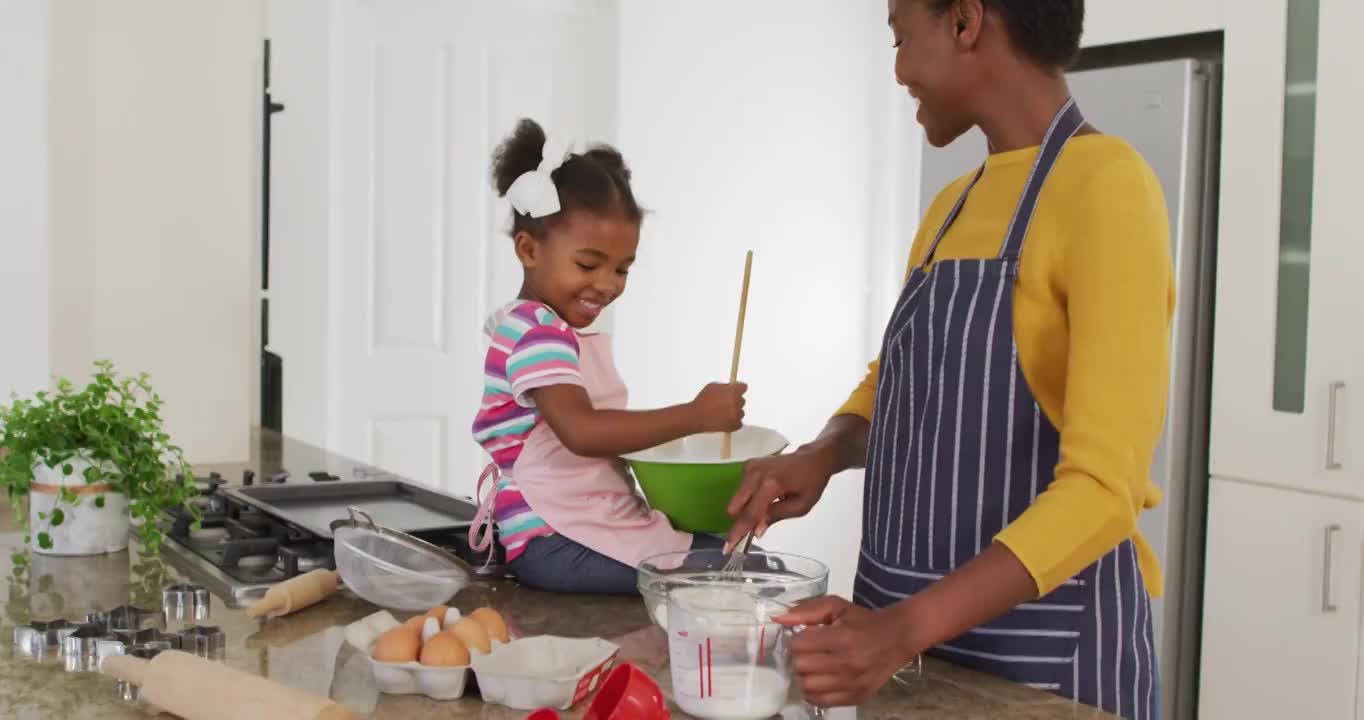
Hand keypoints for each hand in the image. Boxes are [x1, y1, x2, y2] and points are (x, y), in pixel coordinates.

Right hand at [689, 382, 746, 432]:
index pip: (744, 387)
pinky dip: (733, 422)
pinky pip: (739, 423)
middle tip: (724, 403)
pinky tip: (724, 419)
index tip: (735, 390)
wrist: (696, 417)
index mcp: (733, 392)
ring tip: (721, 412)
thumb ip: (725, 386)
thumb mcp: (713, 386)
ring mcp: (736, 415)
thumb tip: (732, 386)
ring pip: (741, 412)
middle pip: (742, 400)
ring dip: (734, 412)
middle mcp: (736, 403)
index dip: (738, 388)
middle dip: (734, 400)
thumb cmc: (702, 401)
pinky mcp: (735, 425)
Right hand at [724, 446, 834, 548]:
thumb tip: (756, 530)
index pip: (749, 513)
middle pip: (735, 506)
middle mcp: (756, 474)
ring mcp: (750, 467)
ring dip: (746, 510)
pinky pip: (741, 490)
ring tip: (766, 510)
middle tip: (754, 529)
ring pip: (736, 500)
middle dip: (740, 521)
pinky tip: (763, 498)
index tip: (728, 547)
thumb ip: (775, 517)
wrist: (812, 459)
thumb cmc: (811, 482)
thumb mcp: (800, 506)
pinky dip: (748, 499)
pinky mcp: (748, 465)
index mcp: (771, 485)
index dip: (738, 532)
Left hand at [775, 596, 915, 707]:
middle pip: (801, 666)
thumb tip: (778, 618)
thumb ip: (806, 610)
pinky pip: (820, 701)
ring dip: (806, 675)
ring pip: (807, 686)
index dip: (798, 639)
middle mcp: (848, 663)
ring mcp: (853, 684)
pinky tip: (821, 679)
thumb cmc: (863, 621)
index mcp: (842, 638)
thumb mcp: (836, 607)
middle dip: (800, 657)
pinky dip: (815, 691)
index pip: (799, 644)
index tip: (806, 636)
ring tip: (815, 665)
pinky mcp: (857, 697)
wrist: (897, 638)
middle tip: (809, 651)